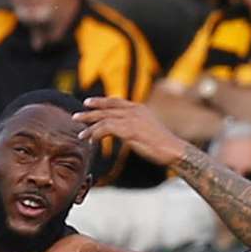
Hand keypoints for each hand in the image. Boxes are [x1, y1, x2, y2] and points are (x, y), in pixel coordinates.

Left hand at [76, 96, 192, 167]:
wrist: (174, 150)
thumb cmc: (164, 145)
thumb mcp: (149, 131)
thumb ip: (137, 127)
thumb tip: (129, 133)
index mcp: (139, 108)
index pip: (116, 101)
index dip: (101, 102)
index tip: (88, 103)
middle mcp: (134, 110)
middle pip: (106, 108)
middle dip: (90, 112)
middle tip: (76, 116)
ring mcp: (131, 119)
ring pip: (103, 118)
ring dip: (90, 126)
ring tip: (80, 134)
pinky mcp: (129, 130)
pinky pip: (106, 129)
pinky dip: (96, 134)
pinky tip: (92, 141)